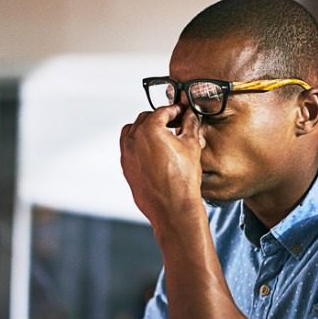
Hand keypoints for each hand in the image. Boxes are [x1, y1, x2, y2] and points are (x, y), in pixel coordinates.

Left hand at [120, 105, 204, 223]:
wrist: (173, 208)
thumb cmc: (182, 180)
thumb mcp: (191, 145)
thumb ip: (190, 124)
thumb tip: (190, 116)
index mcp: (149, 129)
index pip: (162, 111)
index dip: (175, 110)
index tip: (181, 112)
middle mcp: (133, 139)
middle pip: (146, 118)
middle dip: (160, 118)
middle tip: (175, 123)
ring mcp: (127, 154)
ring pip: (133, 132)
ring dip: (146, 129)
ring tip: (162, 137)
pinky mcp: (126, 167)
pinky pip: (129, 148)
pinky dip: (139, 144)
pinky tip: (154, 152)